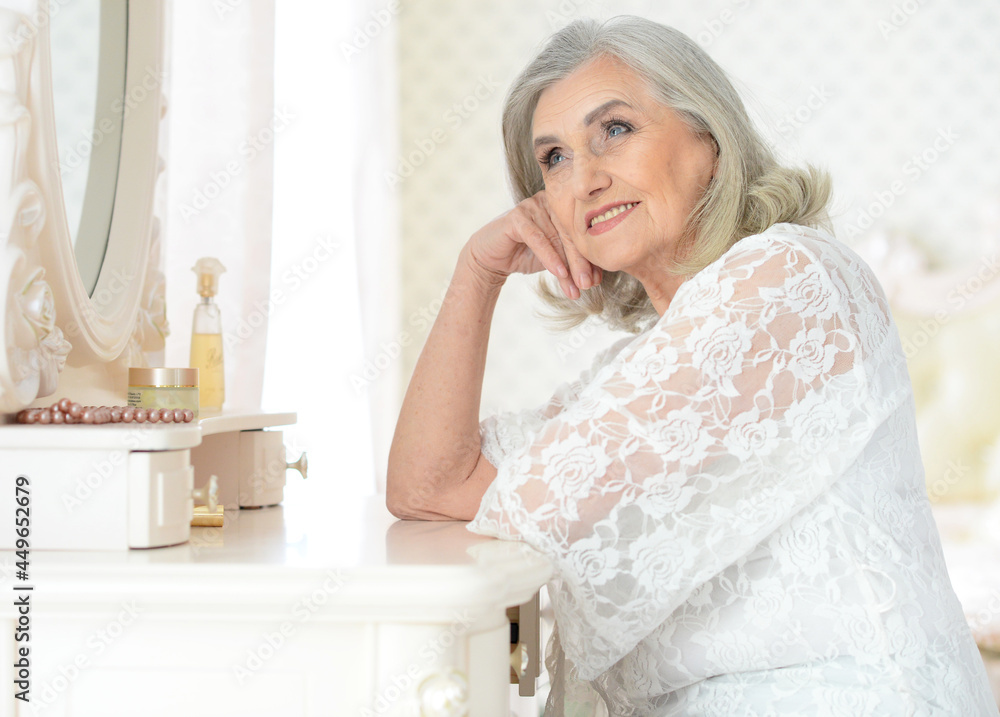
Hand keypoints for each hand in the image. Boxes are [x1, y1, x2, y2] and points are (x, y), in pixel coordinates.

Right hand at [464, 191, 600, 298]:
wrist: (492, 259)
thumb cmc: (526, 255)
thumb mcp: (555, 260)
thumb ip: (573, 263)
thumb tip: (596, 279)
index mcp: (563, 207)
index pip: (581, 233)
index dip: (590, 257)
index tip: (597, 280)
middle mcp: (550, 201)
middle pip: (571, 234)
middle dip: (581, 263)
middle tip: (588, 285)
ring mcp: (533, 206)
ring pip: (556, 238)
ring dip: (567, 265)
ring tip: (576, 286)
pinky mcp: (517, 217)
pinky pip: (537, 238)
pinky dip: (549, 257)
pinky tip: (559, 272)